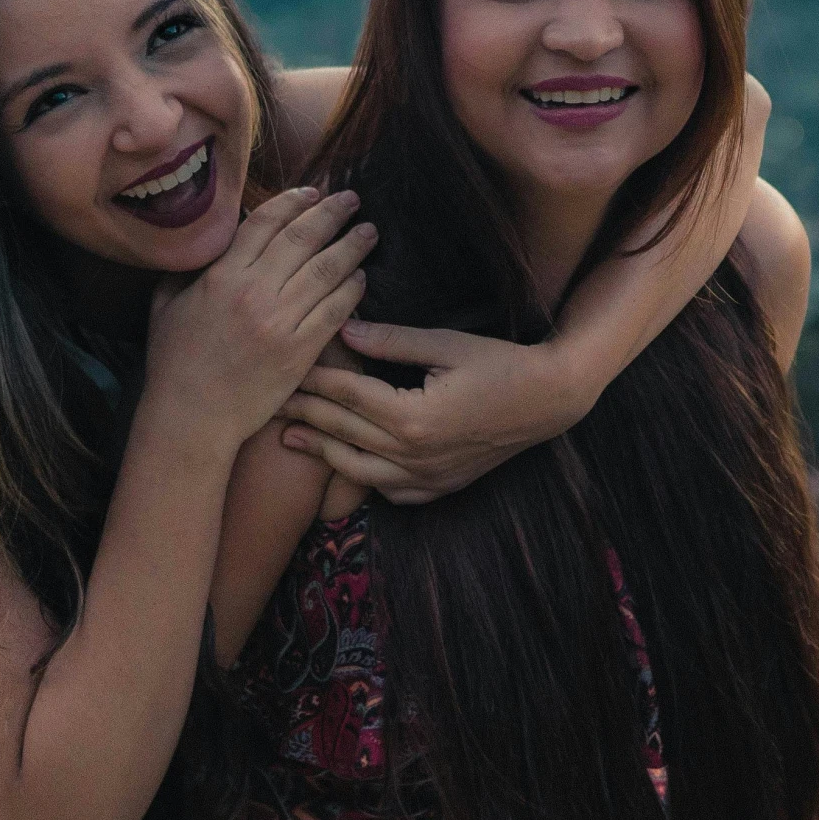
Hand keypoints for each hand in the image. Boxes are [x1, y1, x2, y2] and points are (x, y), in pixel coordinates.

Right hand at [142, 188, 374, 457]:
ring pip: (327, 271)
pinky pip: (335, 311)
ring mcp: (280, 323)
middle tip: (351, 199)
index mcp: (221, 277)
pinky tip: (361, 277)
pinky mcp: (300, 351)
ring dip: (352, 246)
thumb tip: (209, 238)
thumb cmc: (174, 361)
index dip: (293, 202)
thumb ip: (189, 267)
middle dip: (332, 213)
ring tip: (367, 232)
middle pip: (303, 238)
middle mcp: (254, 293)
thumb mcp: (166, 304)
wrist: (192, 418)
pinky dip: (352, 290)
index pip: (265, 223)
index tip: (312, 192)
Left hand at [274, 318, 588, 503]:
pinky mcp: (440, 488)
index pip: (348, 397)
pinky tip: (346, 465)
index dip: (314, 382)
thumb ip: (392, 340)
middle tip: (270, 403)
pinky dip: (363, 479)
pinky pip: (390, 491)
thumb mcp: (446, 343)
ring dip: (321, 453)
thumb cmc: (500, 363)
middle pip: (345, 433)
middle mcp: (414, 455)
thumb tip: (345, 328)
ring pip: (358, 470)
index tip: (286, 370)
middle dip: (305, 416)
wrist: (548, 401)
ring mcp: (427, 478)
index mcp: (412, 417)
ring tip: (289, 440)